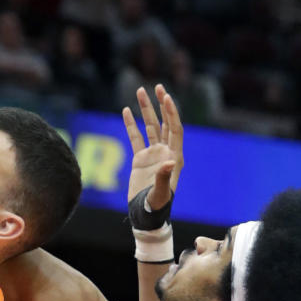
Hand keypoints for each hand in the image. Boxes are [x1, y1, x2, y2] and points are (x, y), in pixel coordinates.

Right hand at [122, 83, 182, 206]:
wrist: (145, 214)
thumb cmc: (156, 205)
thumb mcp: (161, 192)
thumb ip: (163, 177)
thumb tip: (167, 162)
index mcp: (174, 157)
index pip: (175, 129)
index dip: (171, 113)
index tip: (166, 97)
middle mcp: (165, 152)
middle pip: (164, 123)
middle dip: (161, 105)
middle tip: (157, 87)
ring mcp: (153, 154)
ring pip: (149, 127)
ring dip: (145, 110)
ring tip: (139, 91)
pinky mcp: (140, 159)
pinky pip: (135, 138)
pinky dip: (131, 124)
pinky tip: (126, 111)